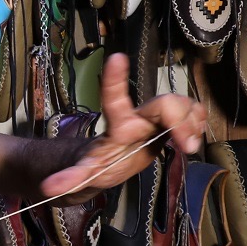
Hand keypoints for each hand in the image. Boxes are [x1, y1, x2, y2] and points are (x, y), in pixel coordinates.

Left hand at [40, 54, 208, 199]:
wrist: (110, 162)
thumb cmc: (96, 164)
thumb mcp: (84, 175)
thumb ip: (71, 179)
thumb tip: (48, 187)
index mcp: (117, 127)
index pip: (114, 100)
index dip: (114, 81)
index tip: (116, 58)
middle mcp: (138, 117)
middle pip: (164, 104)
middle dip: (180, 120)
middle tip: (186, 146)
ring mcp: (156, 118)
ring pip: (183, 106)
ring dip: (191, 123)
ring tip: (186, 144)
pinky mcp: (171, 122)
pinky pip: (193, 113)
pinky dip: (197, 123)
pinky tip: (192, 137)